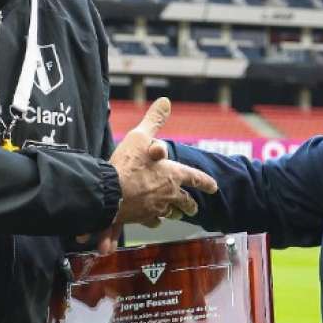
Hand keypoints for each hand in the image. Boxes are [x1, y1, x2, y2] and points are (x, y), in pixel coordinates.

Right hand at [98, 98, 215, 252]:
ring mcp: (155, 208)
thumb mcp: (140, 135)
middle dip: (190, 205)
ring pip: (170, 214)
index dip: (206, 182)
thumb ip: (154, 120)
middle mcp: (168, 193)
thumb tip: (165, 101)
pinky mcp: (141, 218)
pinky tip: (152, 221)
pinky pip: (152, 221)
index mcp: (173, 174)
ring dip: (174, 213)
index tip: (214, 187)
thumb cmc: (126, 163)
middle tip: (193, 208)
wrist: (108, 192)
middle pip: (185, 202)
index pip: (195, 178)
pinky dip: (153, 221)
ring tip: (176, 215)